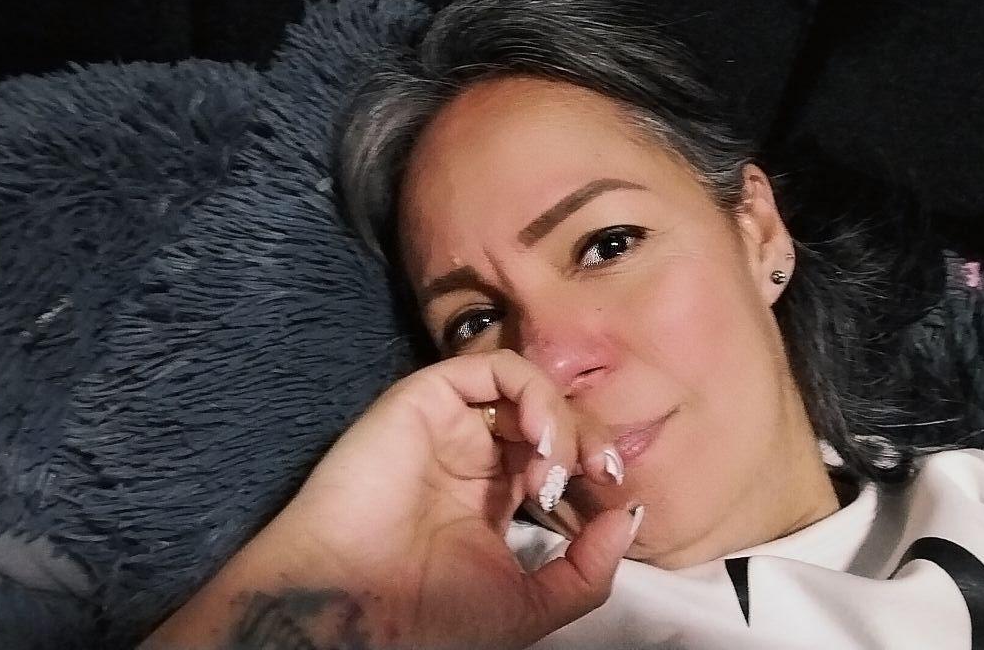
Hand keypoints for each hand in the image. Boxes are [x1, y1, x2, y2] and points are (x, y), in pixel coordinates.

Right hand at [146, 349, 638, 649]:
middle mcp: (472, 457)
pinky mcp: (427, 397)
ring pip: (531, 390)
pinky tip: (542, 442)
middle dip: (589, 445)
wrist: (354, 609)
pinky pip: (496, 366)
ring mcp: (451, 425)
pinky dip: (535, 394)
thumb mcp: (529, 604)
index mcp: (492, 502)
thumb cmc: (427, 617)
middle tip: (601, 477)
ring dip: (564, 423)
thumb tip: (629, 513)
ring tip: (559, 469)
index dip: (595, 476)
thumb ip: (588, 568)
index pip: (561, 463)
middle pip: (553, 421)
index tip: (614, 503)